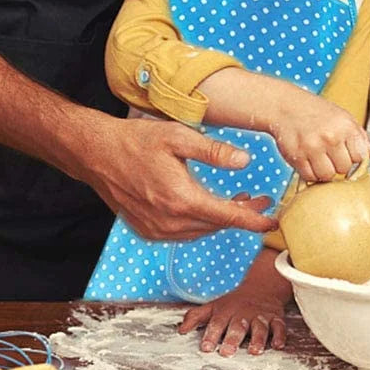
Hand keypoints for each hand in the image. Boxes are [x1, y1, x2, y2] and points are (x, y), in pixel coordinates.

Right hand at [73, 115, 276, 240]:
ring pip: (202, 231)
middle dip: (242, 215)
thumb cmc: (136, 141)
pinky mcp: (148, 230)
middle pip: (218, 225)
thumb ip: (214, 151)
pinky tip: (207, 205)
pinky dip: (200, 222)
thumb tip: (245, 162)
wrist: (96, 154)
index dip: (255, 220)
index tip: (273, 222)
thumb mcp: (178, 137)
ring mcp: (157, 230)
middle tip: (259, 200)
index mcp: (182, 199)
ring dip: (221, 218)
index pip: (229, 217)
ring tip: (238, 200)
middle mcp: (170, 222)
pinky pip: (184, 233)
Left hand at [177, 250, 289, 354]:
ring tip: (254, 351)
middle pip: (238, 326)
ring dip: (258, 339)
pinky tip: (277, 345)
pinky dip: (279, 336)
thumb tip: (181, 330)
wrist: (262, 287)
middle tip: (227, 352)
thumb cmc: (234, 302)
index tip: (206, 347)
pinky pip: (279, 327)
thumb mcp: (214, 306)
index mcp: (227, 311)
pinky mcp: (276, 318)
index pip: (217, 323)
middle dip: (232, 339)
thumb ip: (196, 317)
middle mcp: (244, 314)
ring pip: (260, 327)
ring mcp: (260, 316)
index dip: (211, 334)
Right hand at [269, 91, 369, 181]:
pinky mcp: (297, 157)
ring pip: (328, 176)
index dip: (353, 157)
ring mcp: (313, 147)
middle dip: (338, 165)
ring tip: (320, 159)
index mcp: (346, 126)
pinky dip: (310, 173)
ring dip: (324, 171)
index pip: (360, 157)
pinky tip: (309, 161)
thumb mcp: (343, 117)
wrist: (285, 106)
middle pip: (344, 169)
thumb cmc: (317, 112)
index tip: (346, 153)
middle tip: (330, 155)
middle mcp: (331, 137)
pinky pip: (310, 177)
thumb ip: (359, 137)